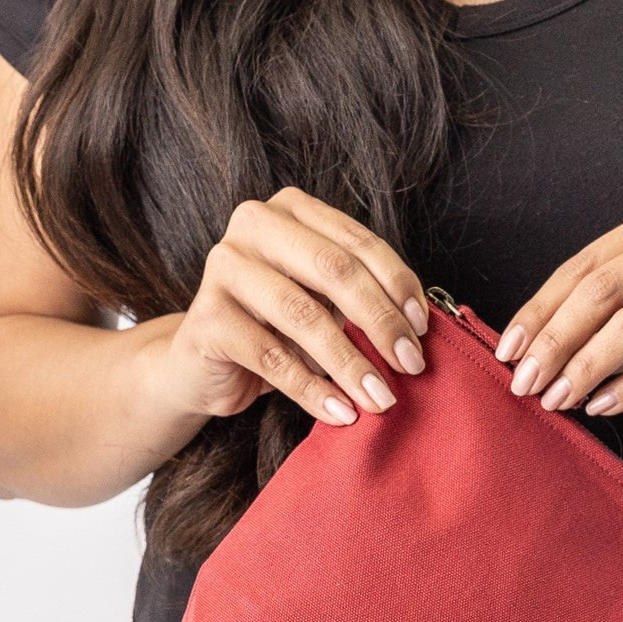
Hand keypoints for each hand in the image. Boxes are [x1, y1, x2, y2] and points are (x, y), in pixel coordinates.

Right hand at [162, 188, 431, 427]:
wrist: (199, 364)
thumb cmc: (273, 327)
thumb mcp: (321, 301)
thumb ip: (361, 298)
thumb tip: (417, 327)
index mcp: (290, 209)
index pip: (357, 242)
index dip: (397, 284)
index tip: (422, 328)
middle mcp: (253, 225)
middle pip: (334, 270)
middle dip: (381, 321)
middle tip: (410, 364)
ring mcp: (224, 268)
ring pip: (304, 315)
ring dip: (351, 363)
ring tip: (380, 396)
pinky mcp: (206, 318)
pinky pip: (272, 358)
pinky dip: (314, 390)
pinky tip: (342, 412)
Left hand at [494, 201, 622, 418]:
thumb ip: (598, 319)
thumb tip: (527, 352)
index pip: (583, 266)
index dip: (539, 310)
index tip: (506, 352)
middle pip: (603, 289)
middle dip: (556, 341)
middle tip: (526, 384)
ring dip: (589, 366)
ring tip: (559, 399)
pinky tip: (604, 406)